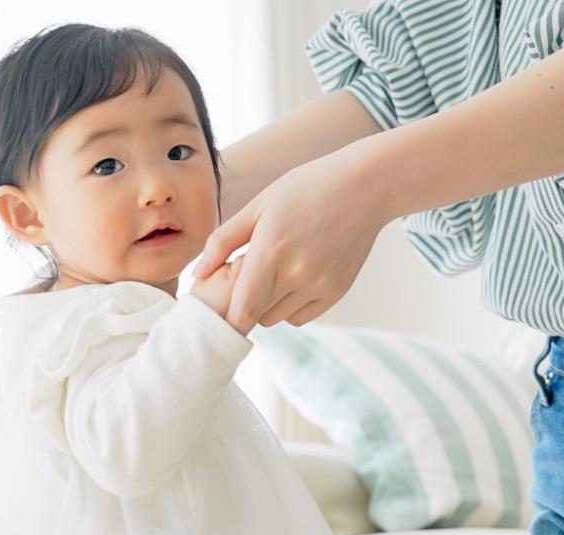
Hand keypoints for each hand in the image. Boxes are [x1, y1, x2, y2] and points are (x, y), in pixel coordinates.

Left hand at [192, 146, 392, 332]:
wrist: (365, 186)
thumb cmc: (307, 188)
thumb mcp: (259, 205)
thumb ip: (224, 240)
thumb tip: (197, 275)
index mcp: (271, 251)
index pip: (242, 311)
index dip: (225, 319)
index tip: (217, 310)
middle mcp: (297, 274)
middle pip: (254, 316)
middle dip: (244, 302)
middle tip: (248, 274)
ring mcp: (319, 286)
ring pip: (275, 318)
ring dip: (267, 304)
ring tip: (275, 270)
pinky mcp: (336, 292)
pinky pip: (300, 317)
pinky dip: (290, 305)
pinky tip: (294, 277)